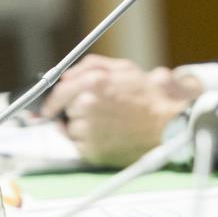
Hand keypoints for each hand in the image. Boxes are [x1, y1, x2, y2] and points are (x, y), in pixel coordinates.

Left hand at [49, 57, 203, 166]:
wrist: (168, 126)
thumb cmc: (151, 98)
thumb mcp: (126, 69)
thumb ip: (93, 66)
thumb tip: (67, 74)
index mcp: (94, 82)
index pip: (59, 92)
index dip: (52, 101)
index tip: (49, 108)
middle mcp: (87, 105)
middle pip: (65, 110)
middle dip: (76, 111)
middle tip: (98, 113)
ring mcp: (88, 129)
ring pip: (71, 130)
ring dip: (83, 127)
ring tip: (108, 125)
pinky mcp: (92, 150)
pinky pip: (79, 146)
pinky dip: (89, 142)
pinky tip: (108, 136)